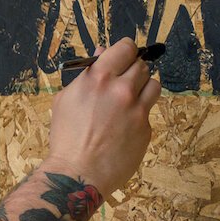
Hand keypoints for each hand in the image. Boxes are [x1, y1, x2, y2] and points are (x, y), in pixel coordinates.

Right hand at [46, 37, 161, 194]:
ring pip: (153, 84)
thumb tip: (102, 52)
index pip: (125, 48)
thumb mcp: (66, 99)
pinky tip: (124, 126)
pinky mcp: (146, 128)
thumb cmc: (66, 137)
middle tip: (121, 84)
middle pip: (141, 65)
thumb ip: (87, 74)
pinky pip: (148, 112)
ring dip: (143, 88)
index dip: (124, 51)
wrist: (78, 172)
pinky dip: (139, 114)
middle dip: (132, 72)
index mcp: (98, 78)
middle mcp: (121, 89)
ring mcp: (137, 109)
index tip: (121, 58)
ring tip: (129, 101)